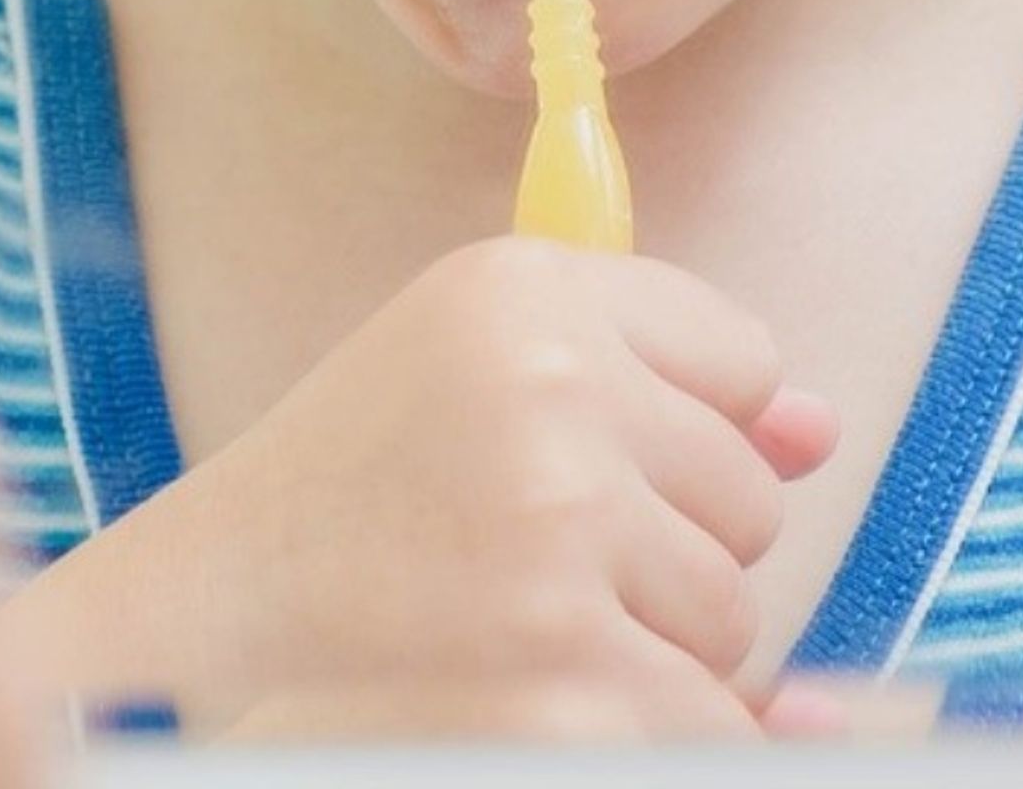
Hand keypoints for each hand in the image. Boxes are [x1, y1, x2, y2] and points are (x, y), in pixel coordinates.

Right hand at [10, 236, 834, 736]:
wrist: (203, 628)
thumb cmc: (352, 499)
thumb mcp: (478, 371)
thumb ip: (661, 378)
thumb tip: (819, 433)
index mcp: (522, 290)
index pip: (741, 363)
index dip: (673, 434)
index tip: (571, 461)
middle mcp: (549, 395)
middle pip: (748, 501)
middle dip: (662, 549)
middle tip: (514, 557)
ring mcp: (558, 543)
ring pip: (732, 618)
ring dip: (650, 646)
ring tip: (512, 625)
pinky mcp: (567, 684)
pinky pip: (709, 723)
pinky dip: (648, 731)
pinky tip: (539, 700)